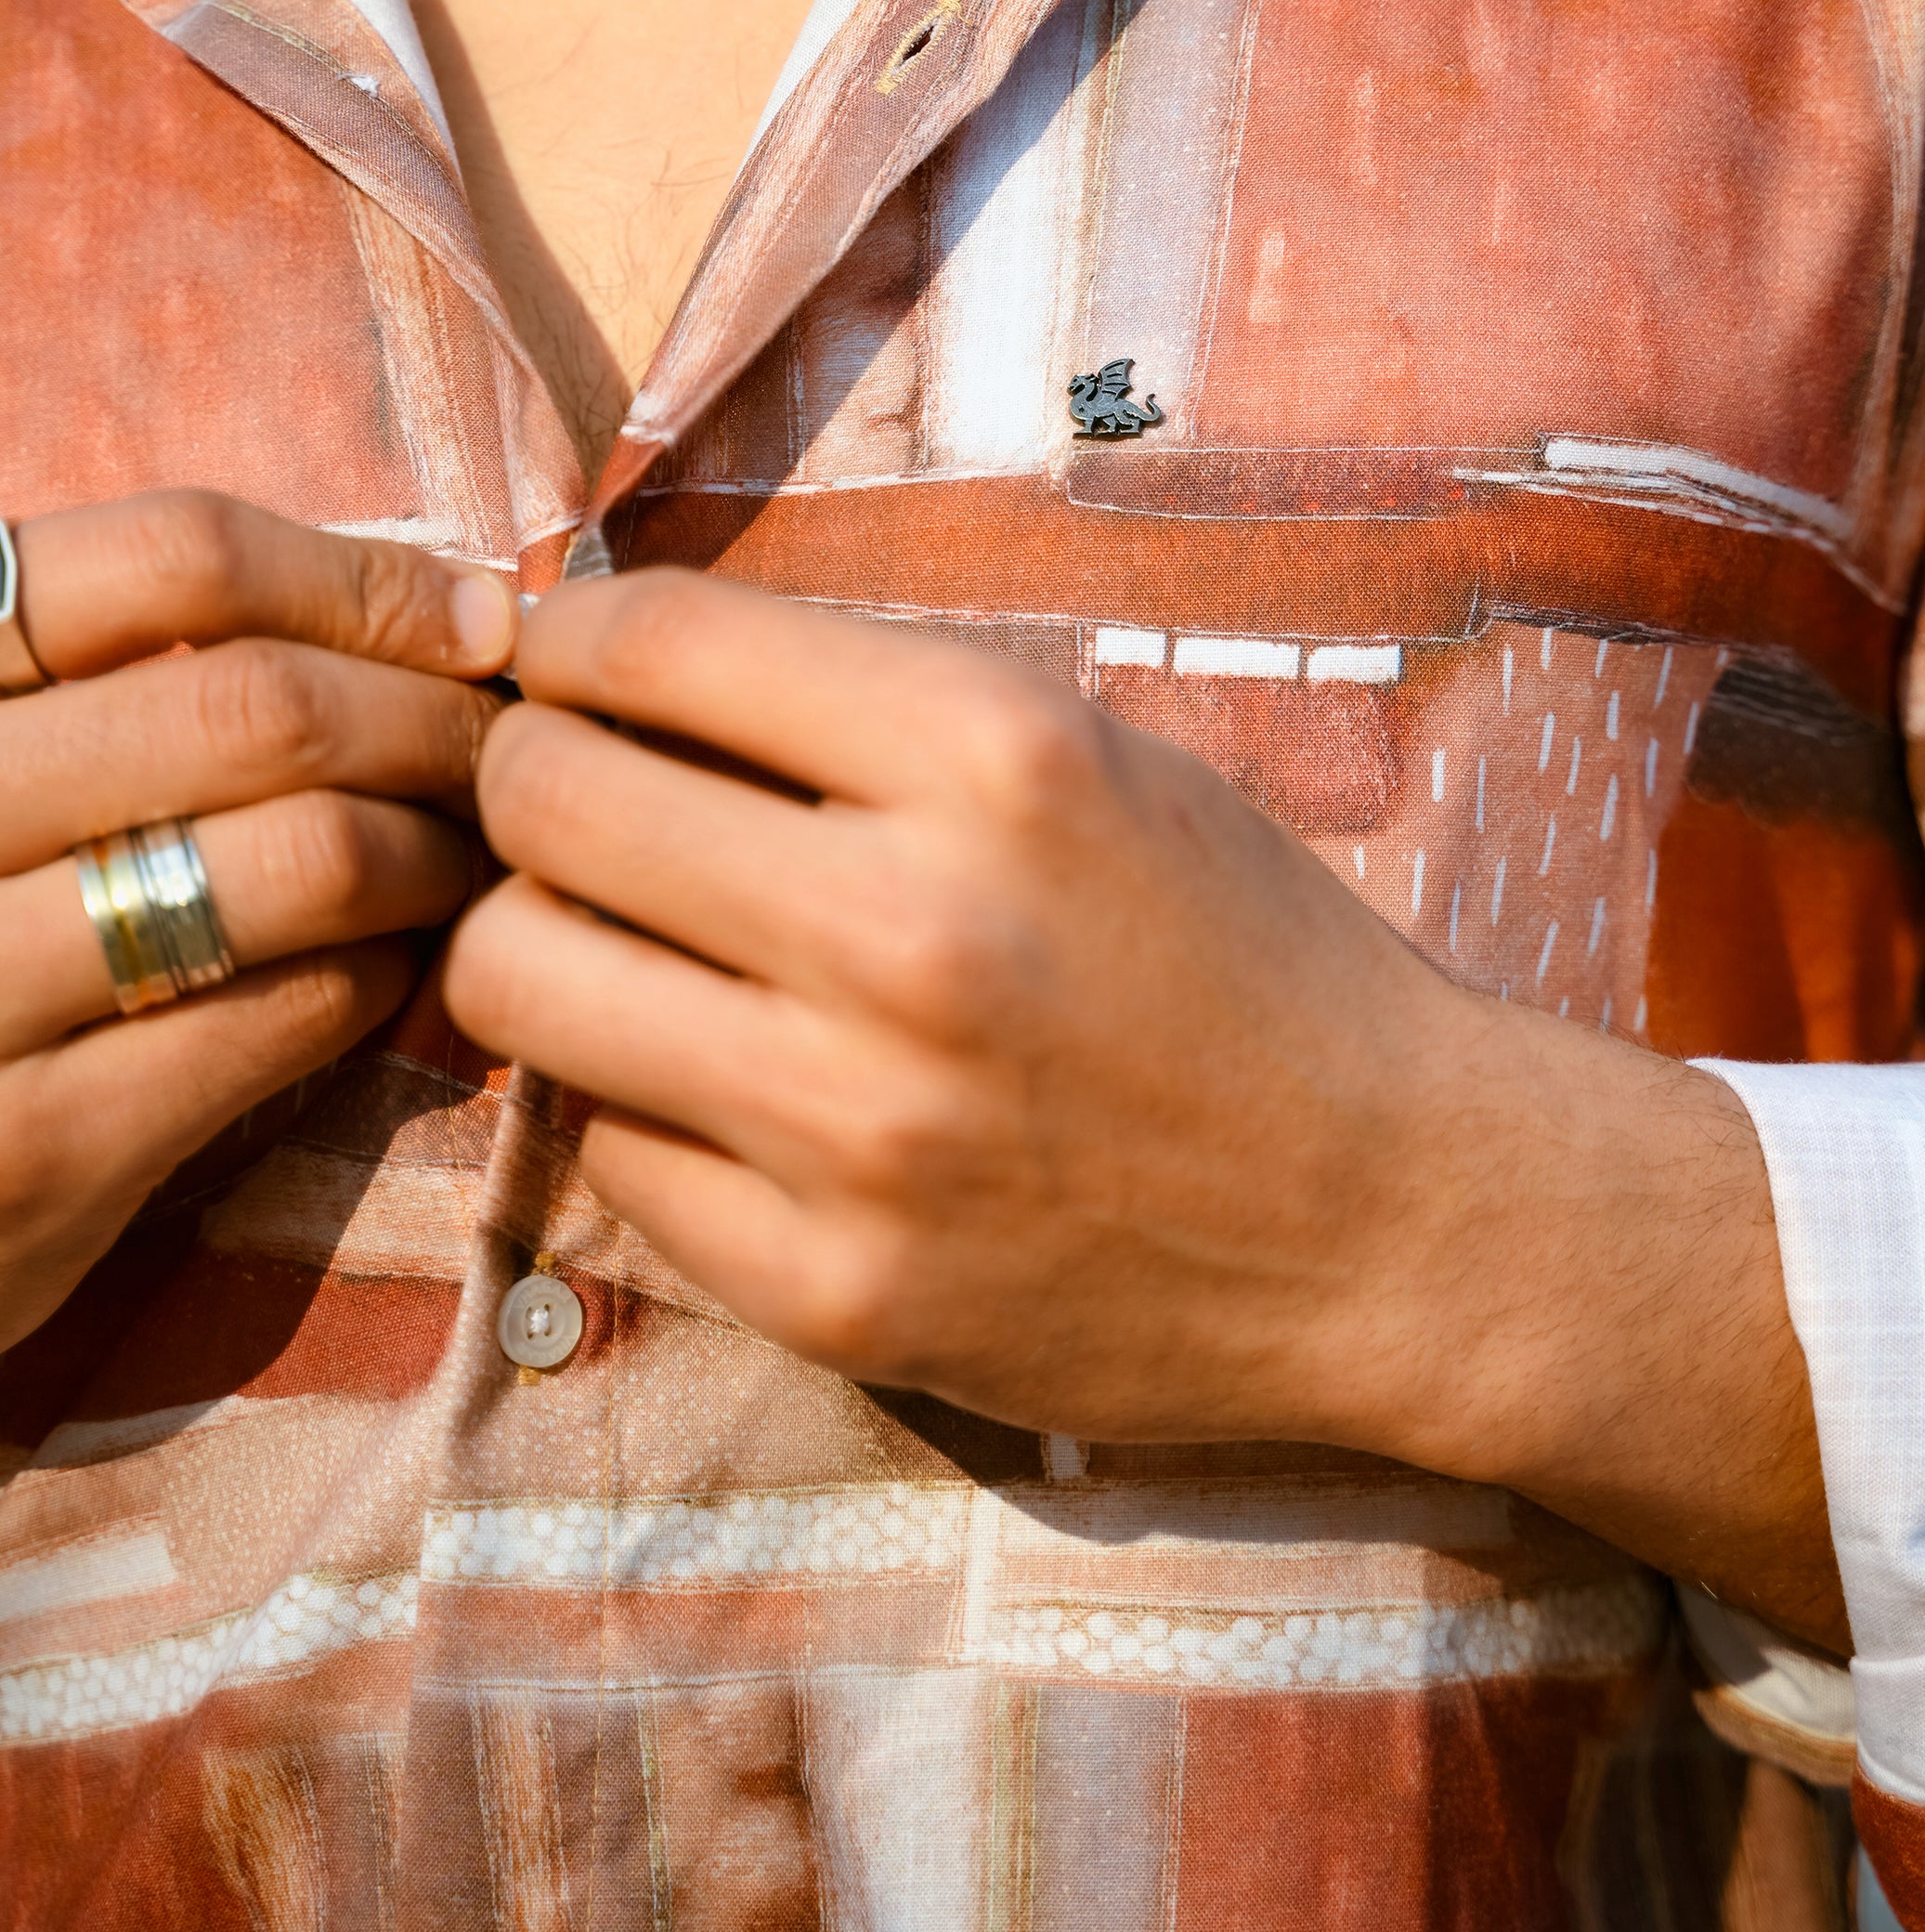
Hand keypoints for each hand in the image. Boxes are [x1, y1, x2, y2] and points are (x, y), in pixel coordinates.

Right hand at [0, 490, 514, 1354]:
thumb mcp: (6, 769)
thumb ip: (146, 676)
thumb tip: (453, 606)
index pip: (172, 556)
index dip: (362, 580)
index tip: (472, 624)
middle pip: (259, 703)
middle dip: (432, 720)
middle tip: (496, 760)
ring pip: (302, 855)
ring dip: (429, 851)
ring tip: (455, 864)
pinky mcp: (27, 1152)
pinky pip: (284, 1012)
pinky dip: (378, 976)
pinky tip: (387, 970)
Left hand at [447, 572, 1845, 1645]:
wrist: (1397, 1218)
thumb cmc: (1243, 957)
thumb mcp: (1092, 758)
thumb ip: (870, 711)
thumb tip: (619, 669)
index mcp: (990, 756)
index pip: (653, 640)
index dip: (571, 641)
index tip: (568, 667)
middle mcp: (909, 929)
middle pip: (544, 799)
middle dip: (529, 779)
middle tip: (571, 802)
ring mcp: (858, 1128)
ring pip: (520, 981)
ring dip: (546, 942)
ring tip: (625, 947)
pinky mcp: (832, 1290)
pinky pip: (606, 1156)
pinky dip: (643, 1108)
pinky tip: (732, 1094)